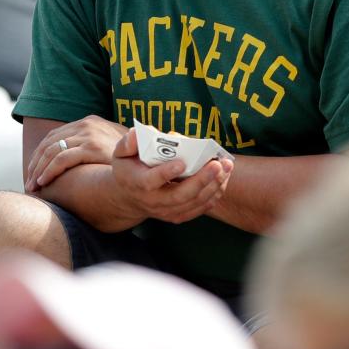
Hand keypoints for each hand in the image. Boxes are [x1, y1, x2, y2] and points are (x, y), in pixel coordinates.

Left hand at [26, 116, 127, 190]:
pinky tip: (43, 182)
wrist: (149, 159)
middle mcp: (87, 124)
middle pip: (49, 143)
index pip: (54, 137)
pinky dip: (48, 171)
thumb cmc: (130, 160)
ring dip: (38, 170)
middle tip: (29, 183)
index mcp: (88, 122)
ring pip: (52, 152)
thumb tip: (73, 165)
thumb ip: (92, 150)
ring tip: (34, 187)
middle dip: (35, 164)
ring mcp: (89, 134)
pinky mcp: (92, 147)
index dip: (40, 156)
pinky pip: (62, 159)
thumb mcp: (110, 148)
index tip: (33, 174)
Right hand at [111, 128, 232, 224]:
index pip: (151, 181)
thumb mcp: (121, 152)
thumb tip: (140, 133)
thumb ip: (129, 142)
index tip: (182, 163)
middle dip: (200, 180)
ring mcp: (166, 211)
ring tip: (226, 167)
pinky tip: (224, 178)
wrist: (128, 196)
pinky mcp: (178, 215)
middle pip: (179, 195)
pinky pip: (199, 208)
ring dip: (213, 186)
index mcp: (137, 183)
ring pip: (193, 202)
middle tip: (216, 164)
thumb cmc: (128, 168)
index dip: (166, 173)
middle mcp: (152, 201)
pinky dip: (214, 194)